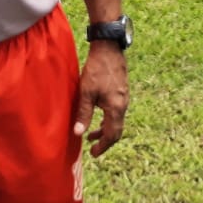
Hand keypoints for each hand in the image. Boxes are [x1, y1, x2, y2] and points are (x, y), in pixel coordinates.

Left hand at [72, 42, 128, 156]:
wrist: (109, 49)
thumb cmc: (96, 70)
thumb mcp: (86, 93)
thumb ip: (83, 114)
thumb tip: (78, 134)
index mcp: (116, 108)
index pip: (112, 135)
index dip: (103, 146)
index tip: (93, 153)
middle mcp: (123, 105)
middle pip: (117, 130)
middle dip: (105, 141)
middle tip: (93, 148)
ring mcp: (124, 98)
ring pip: (117, 121)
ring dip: (105, 130)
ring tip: (91, 134)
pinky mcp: (122, 91)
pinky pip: (117, 112)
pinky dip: (108, 119)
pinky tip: (98, 116)